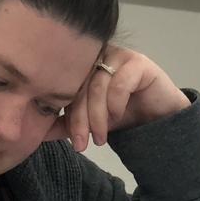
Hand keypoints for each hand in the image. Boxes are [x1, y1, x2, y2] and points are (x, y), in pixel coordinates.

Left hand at [46, 42, 190, 152]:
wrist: (160, 119)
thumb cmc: (125, 117)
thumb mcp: (92, 123)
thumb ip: (68, 124)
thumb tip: (39, 131)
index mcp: (83, 67)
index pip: (67, 88)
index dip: (67, 116)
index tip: (73, 141)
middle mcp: (98, 57)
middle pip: (80, 86)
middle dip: (80, 119)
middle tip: (83, 144)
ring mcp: (118, 56)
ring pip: (97, 85)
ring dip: (98, 116)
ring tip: (102, 136)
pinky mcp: (138, 62)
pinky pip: (119, 81)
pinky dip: (115, 103)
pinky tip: (118, 116)